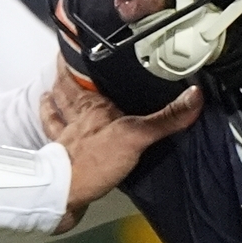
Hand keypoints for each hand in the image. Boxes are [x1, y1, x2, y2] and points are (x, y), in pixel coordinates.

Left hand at [41, 67, 198, 228]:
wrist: (63, 196)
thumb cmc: (93, 163)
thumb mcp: (136, 136)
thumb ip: (165, 118)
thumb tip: (194, 96)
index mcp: (90, 107)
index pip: (77, 76)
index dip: (71, 61)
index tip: (70, 45)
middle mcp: (74, 119)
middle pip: (65, 93)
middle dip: (62, 79)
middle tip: (60, 66)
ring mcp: (65, 140)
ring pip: (55, 115)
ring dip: (51, 104)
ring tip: (47, 94)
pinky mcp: (62, 161)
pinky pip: (55, 141)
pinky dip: (52, 134)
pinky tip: (53, 134)